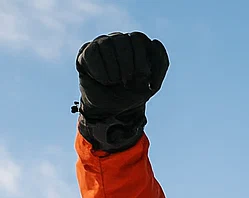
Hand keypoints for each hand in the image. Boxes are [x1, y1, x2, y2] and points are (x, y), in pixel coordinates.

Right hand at [76, 32, 168, 151]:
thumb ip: (161, 65)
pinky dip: (100, 72)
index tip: (142, 79)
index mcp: (136, 46)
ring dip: (114, 70)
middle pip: (122, 39)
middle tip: (127, 81)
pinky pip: (92, 53)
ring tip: (115, 81)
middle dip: (127, 66)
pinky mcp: (87, 52)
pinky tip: (103, 80)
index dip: (140, 60)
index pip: (138, 38)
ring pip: (106, 43)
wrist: (111, 108)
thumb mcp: (153, 84)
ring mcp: (102, 44)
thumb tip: (156, 42)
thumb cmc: (133, 94)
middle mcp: (119, 40)